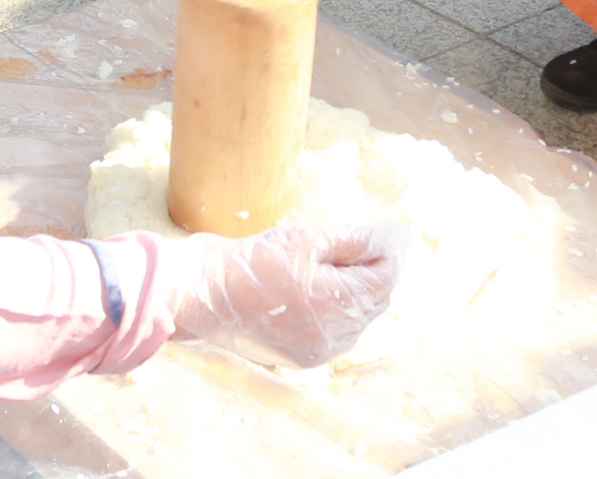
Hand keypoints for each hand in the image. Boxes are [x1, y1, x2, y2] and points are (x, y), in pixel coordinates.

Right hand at [163, 223, 406, 368]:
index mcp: (334, 304)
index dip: (388, 258)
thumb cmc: (254, 261)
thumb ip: (351, 241)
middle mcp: (331, 337)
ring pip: (357, 323)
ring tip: (341, 267)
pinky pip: (338, 337)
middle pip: (373, 305)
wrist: (208, 294)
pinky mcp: (302, 359)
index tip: (388, 238)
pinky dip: (339, 315)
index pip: (382, 283)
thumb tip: (383, 243)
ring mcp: (317, 353)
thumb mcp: (306, 237)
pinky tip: (324, 293)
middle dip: (373, 276)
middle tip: (367, 248)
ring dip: (357, 296)